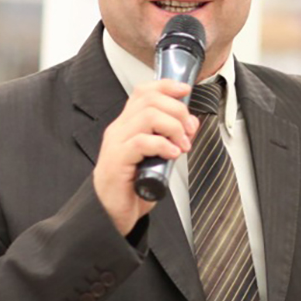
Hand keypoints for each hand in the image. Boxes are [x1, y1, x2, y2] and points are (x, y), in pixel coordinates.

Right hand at [93, 79, 198, 235]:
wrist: (111, 214)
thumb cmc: (131, 188)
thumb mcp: (156, 158)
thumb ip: (170, 139)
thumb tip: (190, 125)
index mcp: (127, 125)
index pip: (143, 92)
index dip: (166, 86)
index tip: (185, 91)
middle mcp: (120, 129)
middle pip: (150, 100)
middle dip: (178, 110)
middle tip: (189, 130)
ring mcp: (117, 143)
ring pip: (148, 116)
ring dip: (173, 127)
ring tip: (182, 145)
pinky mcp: (117, 160)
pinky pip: (141, 142)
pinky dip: (162, 145)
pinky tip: (172, 154)